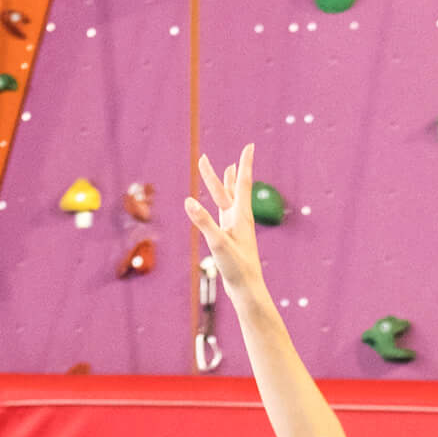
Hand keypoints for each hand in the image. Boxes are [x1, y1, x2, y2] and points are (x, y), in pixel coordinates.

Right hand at [183, 144, 267, 299]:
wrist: (247, 290)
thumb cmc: (237, 268)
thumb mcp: (217, 243)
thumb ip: (203, 222)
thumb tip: (188, 201)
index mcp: (241, 216)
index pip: (242, 183)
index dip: (245, 164)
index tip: (249, 146)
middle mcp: (240, 220)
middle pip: (228, 191)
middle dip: (218, 174)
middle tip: (204, 158)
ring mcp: (236, 229)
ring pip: (228, 202)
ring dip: (224, 186)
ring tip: (226, 171)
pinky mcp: (231, 239)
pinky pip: (225, 215)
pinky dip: (220, 205)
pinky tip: (220, 205)